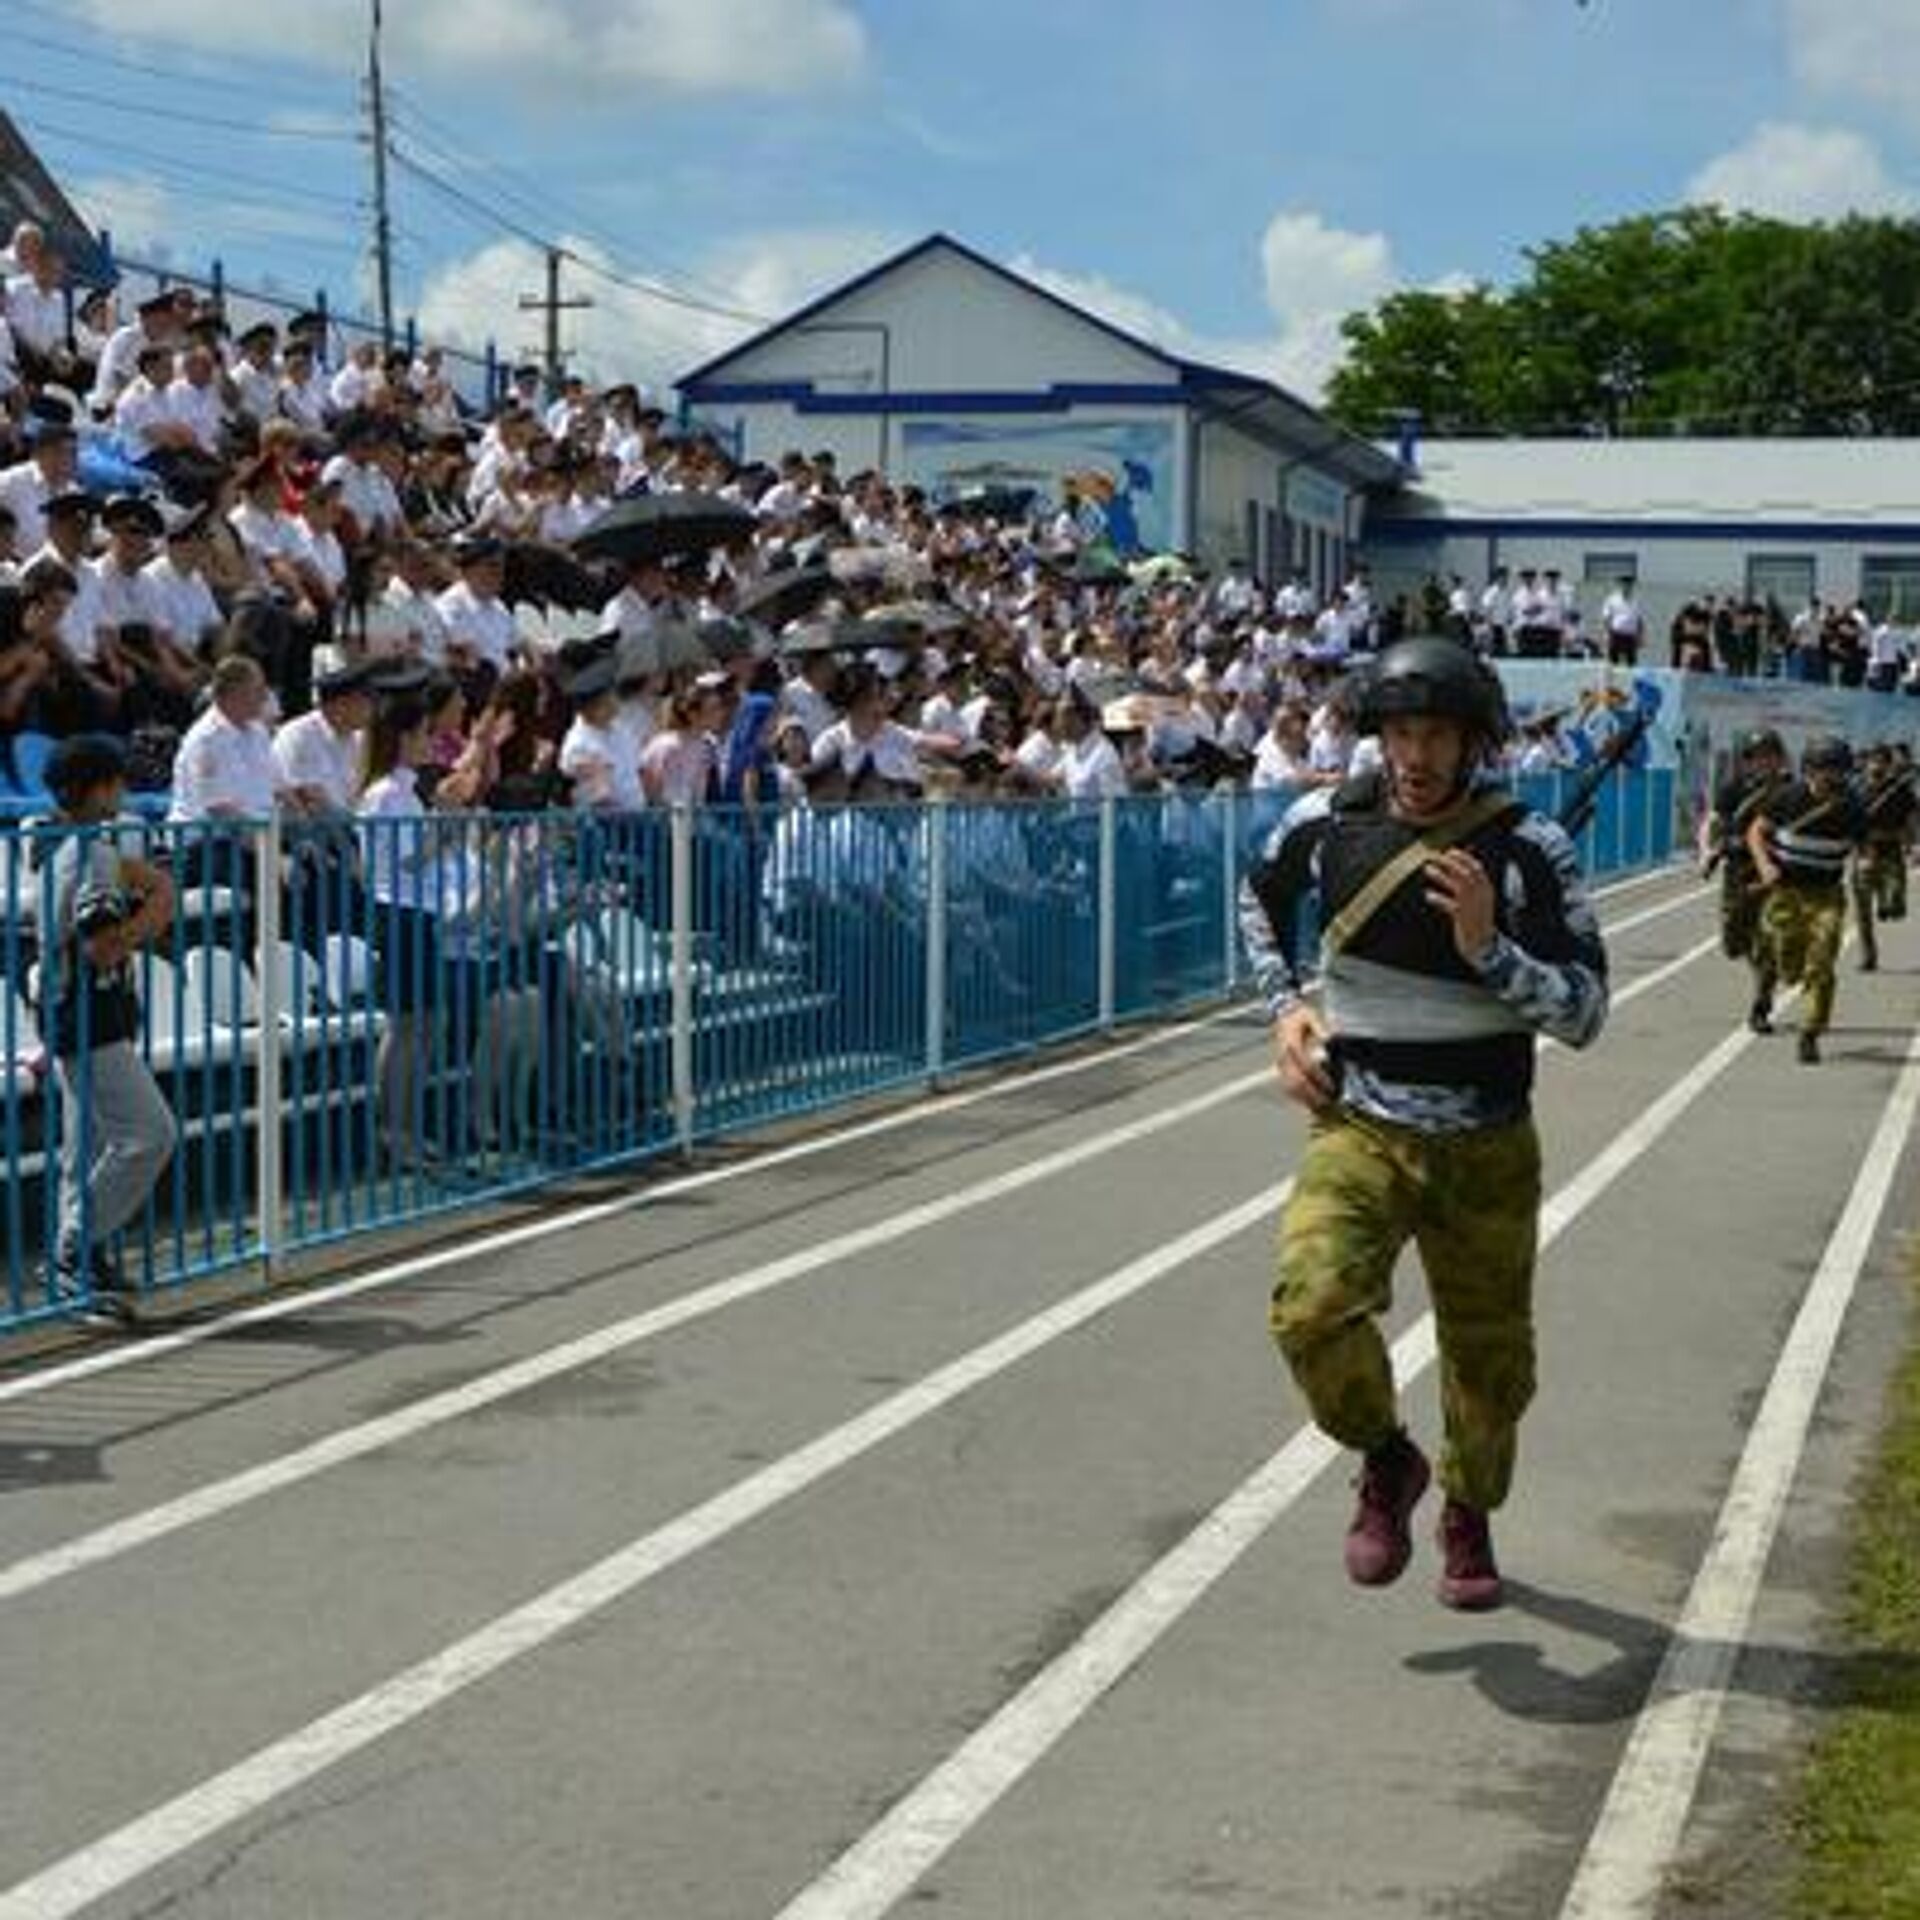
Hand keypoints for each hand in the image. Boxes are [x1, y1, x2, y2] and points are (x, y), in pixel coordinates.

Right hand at [1272, 1005, 1335, 1111]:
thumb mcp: (1312, 1015)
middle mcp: (1284, 1056)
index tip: (1332, 1085)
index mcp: (1291, 1043)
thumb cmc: (1300, 1016)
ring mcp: (1281, 1064)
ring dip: (1305, 1099)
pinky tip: (1310, 1103)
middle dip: (1313, 1094)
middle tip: (1329, 1102)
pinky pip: (1287, 1088)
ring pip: (1290, 1087)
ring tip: (1322, 1106)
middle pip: (1297, 1081)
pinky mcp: (1281, 1070)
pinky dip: (1299, 1098)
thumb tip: (1331, 1039)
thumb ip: (1322, 1028)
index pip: (1306, 1065)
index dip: (1320, 1078)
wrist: (1284, 1014)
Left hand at [1424, 847, 1497, 963]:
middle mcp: (1481, 896)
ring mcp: (1473, 907)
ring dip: (1442, 876)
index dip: (1463, 858)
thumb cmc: (1475, 918)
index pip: (1477, 868)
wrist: (1482, 944)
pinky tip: (1428, 895)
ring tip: (1427, 869)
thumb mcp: (1473, 898)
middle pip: (1467, 874)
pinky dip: (1439, 899)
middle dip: (1450, 863)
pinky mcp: (1464, 919)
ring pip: (1458, 887)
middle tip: (1434, 856)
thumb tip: (1451, 864)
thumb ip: (1463, 882)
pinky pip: (1450, 906)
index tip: (1449, 851)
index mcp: (1486, 889)